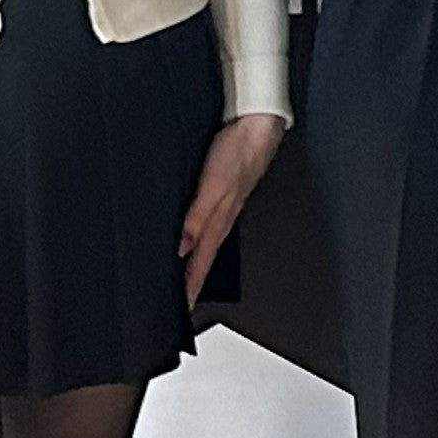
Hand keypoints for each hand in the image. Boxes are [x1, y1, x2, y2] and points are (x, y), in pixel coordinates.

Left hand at [181, 113, 285, 302]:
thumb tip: (181, 248)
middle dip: (190, 285)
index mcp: (219, 221)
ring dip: (192, 265)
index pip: (200, 265)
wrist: (258, 125)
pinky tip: (188, 242)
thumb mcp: (214, 186)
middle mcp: (220, 218)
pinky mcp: (219, 194)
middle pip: (202, 261)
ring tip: (181, 283)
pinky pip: (204, 227)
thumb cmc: (240, 151)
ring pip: (203, 246)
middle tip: (180, 307)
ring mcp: (221, 208)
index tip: (180, 311)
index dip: (189, 289)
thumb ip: (197, 217)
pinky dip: (195, 242)